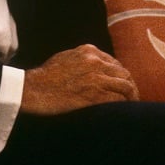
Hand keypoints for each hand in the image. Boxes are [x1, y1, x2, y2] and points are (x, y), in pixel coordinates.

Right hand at [20, 44, 139, 115]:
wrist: (33, 90)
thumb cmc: (45, 77)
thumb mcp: (65, 58)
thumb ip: (82, 59)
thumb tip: (94, 67)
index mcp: (89, 51)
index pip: (114, 62)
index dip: (120, 75)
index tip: (122, 85)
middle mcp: (96, 62)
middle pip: (123, 73)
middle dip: (130, 85)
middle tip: (131, 97)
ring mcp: (97, 78)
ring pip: (125, 85)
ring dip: (131, 96)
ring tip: (131, 105)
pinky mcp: (95, 95)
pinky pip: (118, 100)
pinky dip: (124, 106)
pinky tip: (124, 112)